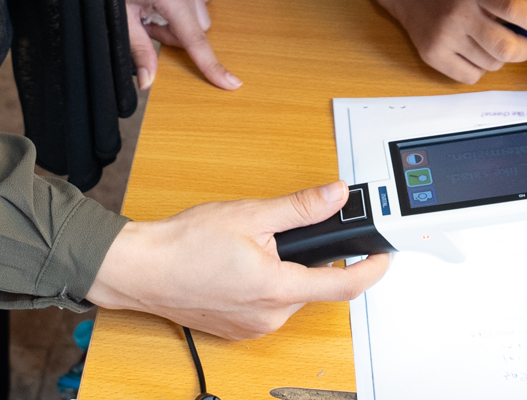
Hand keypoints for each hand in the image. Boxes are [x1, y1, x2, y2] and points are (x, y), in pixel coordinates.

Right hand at [87, 181, 388, 339]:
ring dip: (285, 271)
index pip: (345, 286)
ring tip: (252, 246)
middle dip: (311, 258)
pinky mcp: (238, 330)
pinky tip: (240, 265)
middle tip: (287, 231)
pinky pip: (267, 306)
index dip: (372, 269)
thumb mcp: (251, 214)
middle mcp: (270, 316)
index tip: (384, 255)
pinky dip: (265, 284)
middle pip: (314, 286)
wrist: (142, 269)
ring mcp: (253, 327)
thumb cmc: (186, 244)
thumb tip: (336, 196)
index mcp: (278, 289)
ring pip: (289, 295)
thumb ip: (301, 207)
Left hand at [117, 0, 237, 90]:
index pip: (196, 40)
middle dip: (175, 36)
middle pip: (197, 29)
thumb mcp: (121, 17)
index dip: (212, 66)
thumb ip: (139, 50)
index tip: (232, 84)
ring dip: (178, 22)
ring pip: (197, 15)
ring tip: (150, 14)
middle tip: (146, 26)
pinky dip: (184, 8)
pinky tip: (162, 4)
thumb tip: (148, 81)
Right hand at [361, 0, 526, 82]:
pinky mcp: (433, 55)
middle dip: (525, 51)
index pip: (515, 10)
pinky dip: (479, 69)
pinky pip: (472, 77)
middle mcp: (459, 13)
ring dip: (499, 59)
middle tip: (525, 45)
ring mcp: (444, 37)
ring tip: (488, 42)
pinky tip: (472, 52)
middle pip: (506, 48)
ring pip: (492, 65)